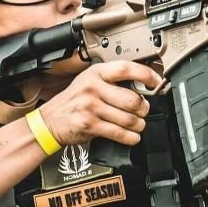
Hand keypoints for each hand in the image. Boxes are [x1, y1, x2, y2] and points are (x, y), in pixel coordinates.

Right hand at [40, 61, 160, 146]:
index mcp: (96, 73)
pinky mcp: (90, 125)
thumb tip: (142, 87)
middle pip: (132, 99)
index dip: (145, 75)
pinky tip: (132, 136)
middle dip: (143, 109)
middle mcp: (93, 87)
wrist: (50, 120)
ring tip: (137, 125)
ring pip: (128, 119)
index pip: (126, 69)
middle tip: (143, 111)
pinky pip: (119, 133)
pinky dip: (131, 137)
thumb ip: (111, 82)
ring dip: (139, 125)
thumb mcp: (89, 82)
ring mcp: (90, 107)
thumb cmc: (74, 101)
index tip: (156, 82)